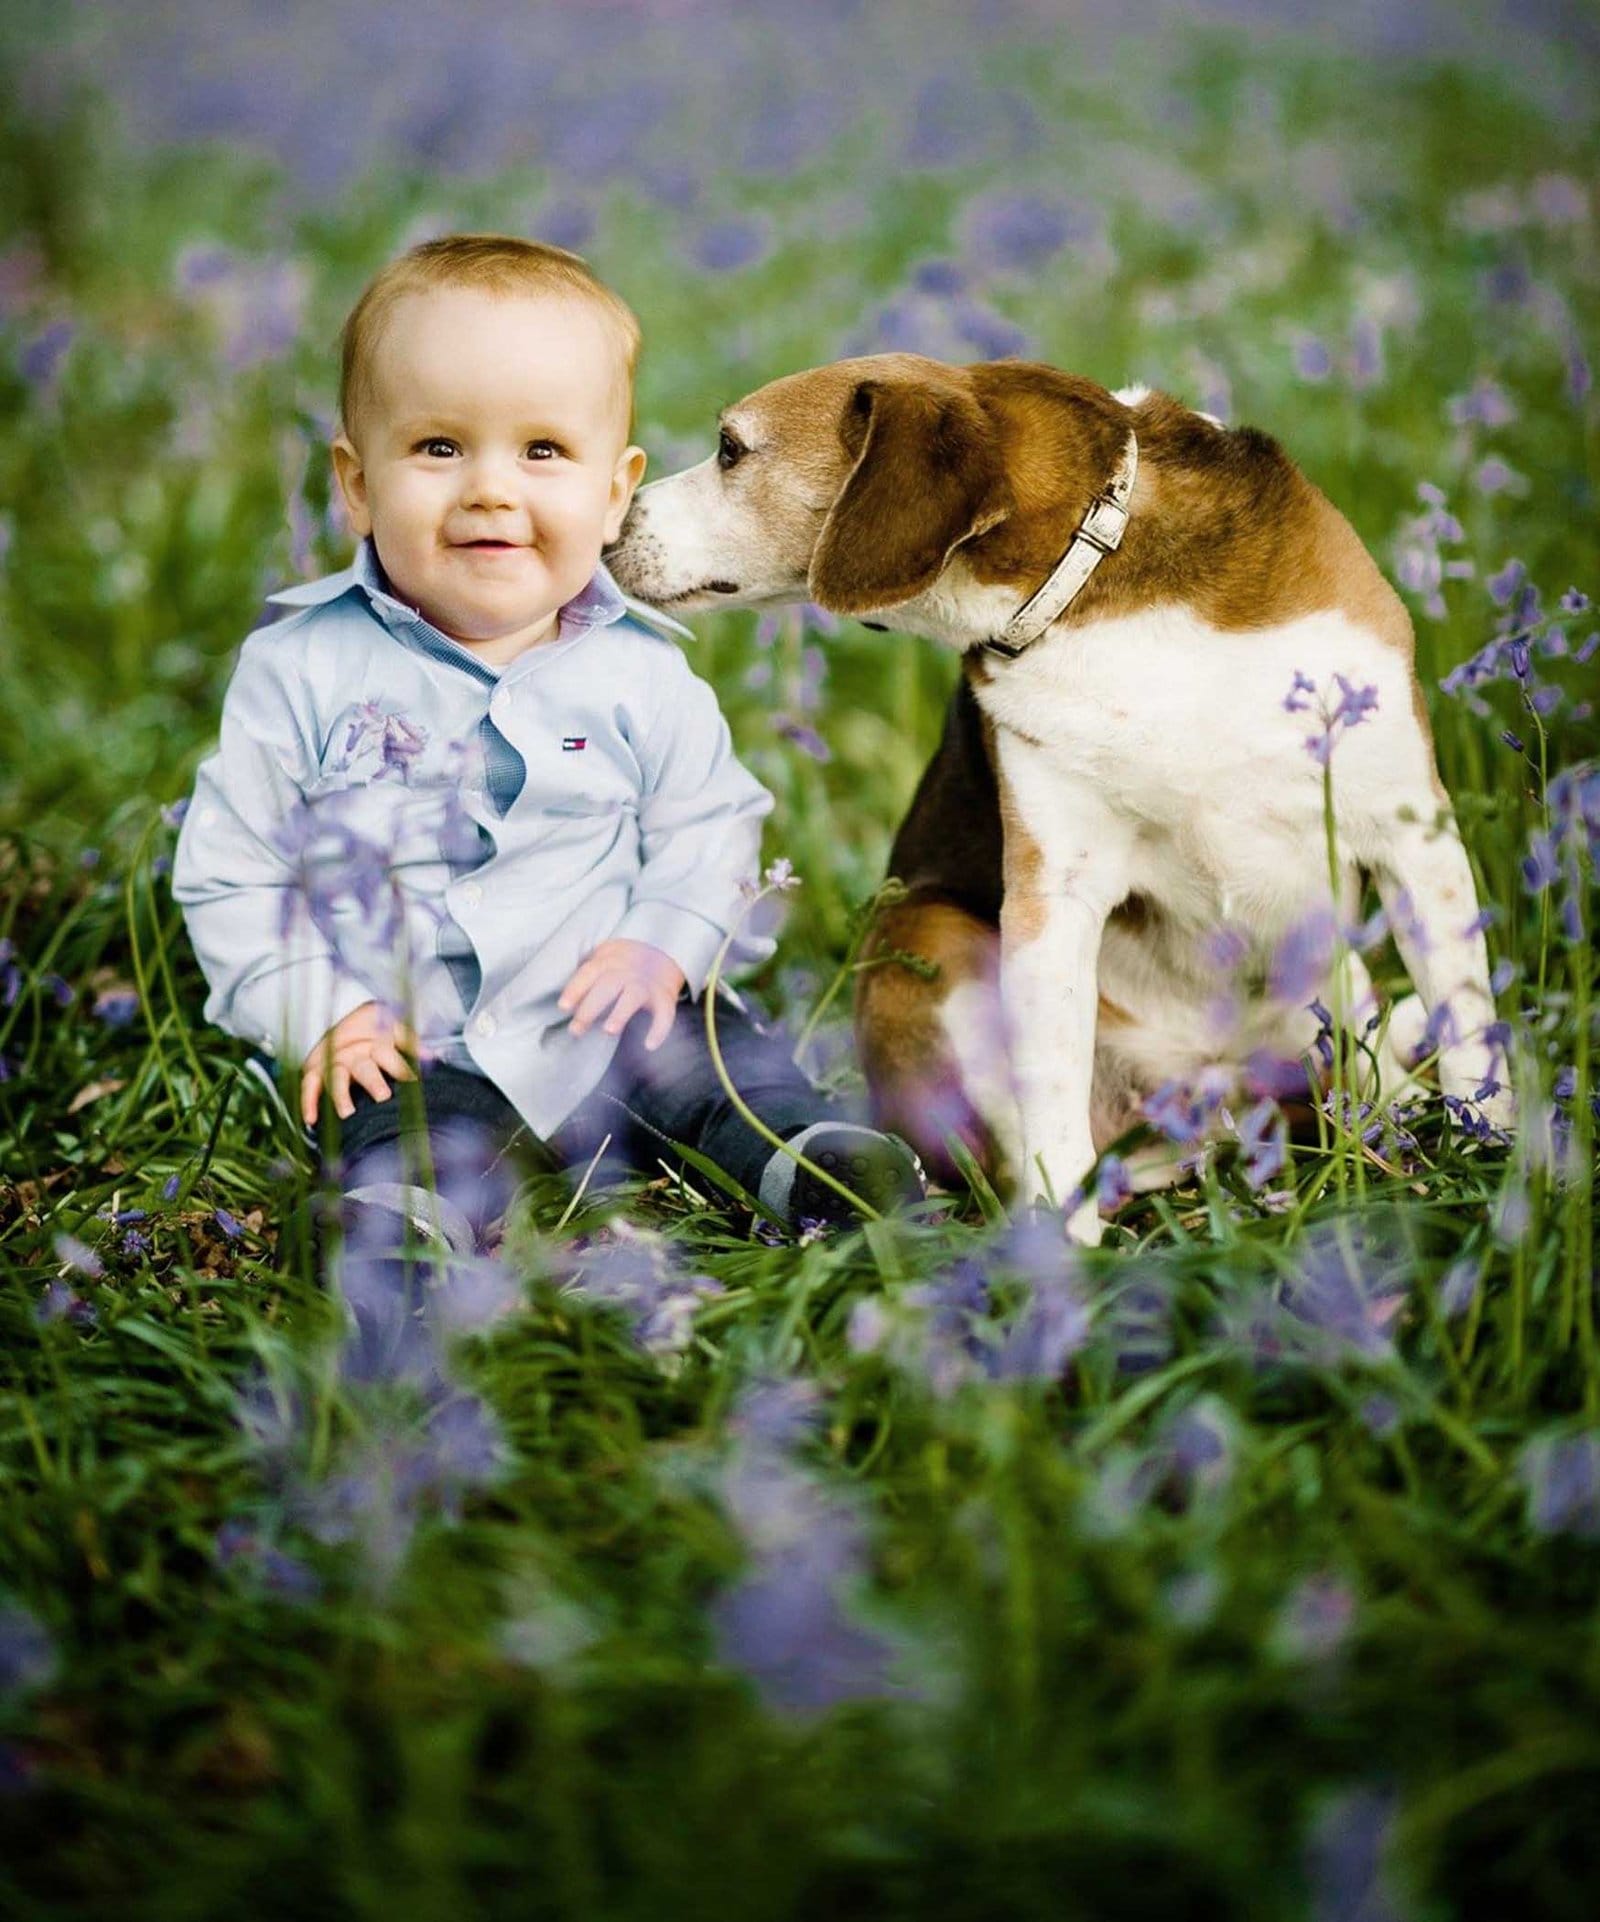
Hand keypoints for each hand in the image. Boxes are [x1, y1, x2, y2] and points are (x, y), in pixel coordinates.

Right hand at [300, 1000, 420, 1125]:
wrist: (338, 1012)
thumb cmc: (371, 1028)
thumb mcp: (393, 1029)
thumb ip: (410, 1042)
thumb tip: (432, 1056)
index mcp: (375, 1044)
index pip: (389, 1057)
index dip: (401, 1069)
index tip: (413, 1083)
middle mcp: (353, 1054)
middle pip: (363, 1068)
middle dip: (372, 1082)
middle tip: (383, 1096)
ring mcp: (333, 1062)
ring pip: (336, 1078)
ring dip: (340, 1096)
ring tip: (347, 1113)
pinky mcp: (314, 1069)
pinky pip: (309, 1086)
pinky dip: (308, 1102)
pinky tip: (310, 1120)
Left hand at [558, 939, 684, 1050]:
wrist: (661, 950)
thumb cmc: (620, 966)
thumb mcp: (602, 961)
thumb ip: (586, 980)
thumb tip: (564, 1008)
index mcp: (608, 962)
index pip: (589, 973)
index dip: (576, 989)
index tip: (563, 1007)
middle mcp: (628, 971)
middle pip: (608, 986)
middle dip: (591, 1007)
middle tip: (576, 1030)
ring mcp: (647, 984)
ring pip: (633, 996)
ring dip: (620, 1013)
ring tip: (608, 1031)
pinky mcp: (665, 997)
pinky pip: (665, 1014)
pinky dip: (660, 1029)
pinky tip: (649, 1046)